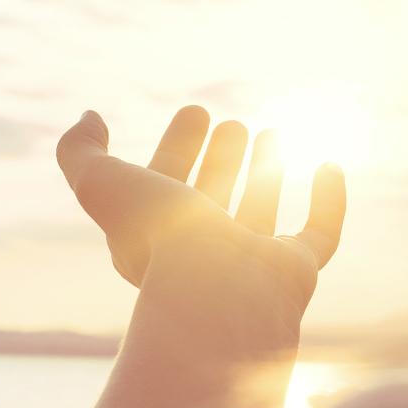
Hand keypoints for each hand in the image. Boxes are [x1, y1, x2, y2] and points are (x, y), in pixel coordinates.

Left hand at [35, 106, 345, 407]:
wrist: (216, 297)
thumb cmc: (157, 242)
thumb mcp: (99, 184)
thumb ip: (79, 150)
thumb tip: (90, 117)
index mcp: (157, 237)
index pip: (166, 185)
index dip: (177, 146)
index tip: (195, 111)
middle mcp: (204, 253)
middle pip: (213, 199)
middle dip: (222, 159)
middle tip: (233, 124)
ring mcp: (251, 264)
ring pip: (259, 214)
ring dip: (266, 172)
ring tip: (272, 133)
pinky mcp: (296, 273)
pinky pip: (319, 235)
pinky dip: (328, 200)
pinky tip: (328, 163)